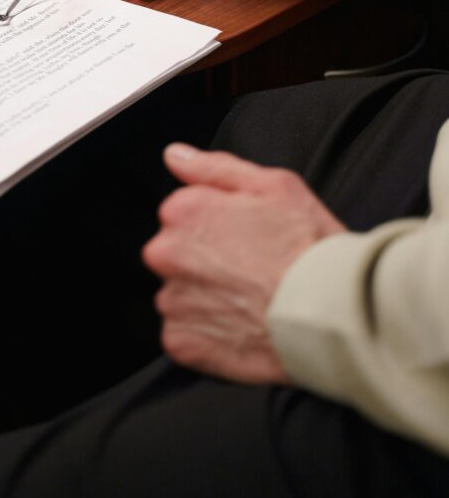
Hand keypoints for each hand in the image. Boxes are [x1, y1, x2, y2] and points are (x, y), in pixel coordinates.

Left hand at [142, 144, 345, 383]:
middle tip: (251, 269)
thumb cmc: (308, 248)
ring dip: (205, 296)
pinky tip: (241, 325)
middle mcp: (167, 254)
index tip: (246, 236)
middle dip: (205, 258)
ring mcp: (172, 300)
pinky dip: (206, 332)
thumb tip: (175, 155)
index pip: (182, 212)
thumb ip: (215, 167)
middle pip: (175, 251)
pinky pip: (184, 333)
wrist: (331, 315)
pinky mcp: (181, 342)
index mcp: (185, 211)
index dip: (218, 223)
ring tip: (250, 299)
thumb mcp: (274, 185)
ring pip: (179, 292)